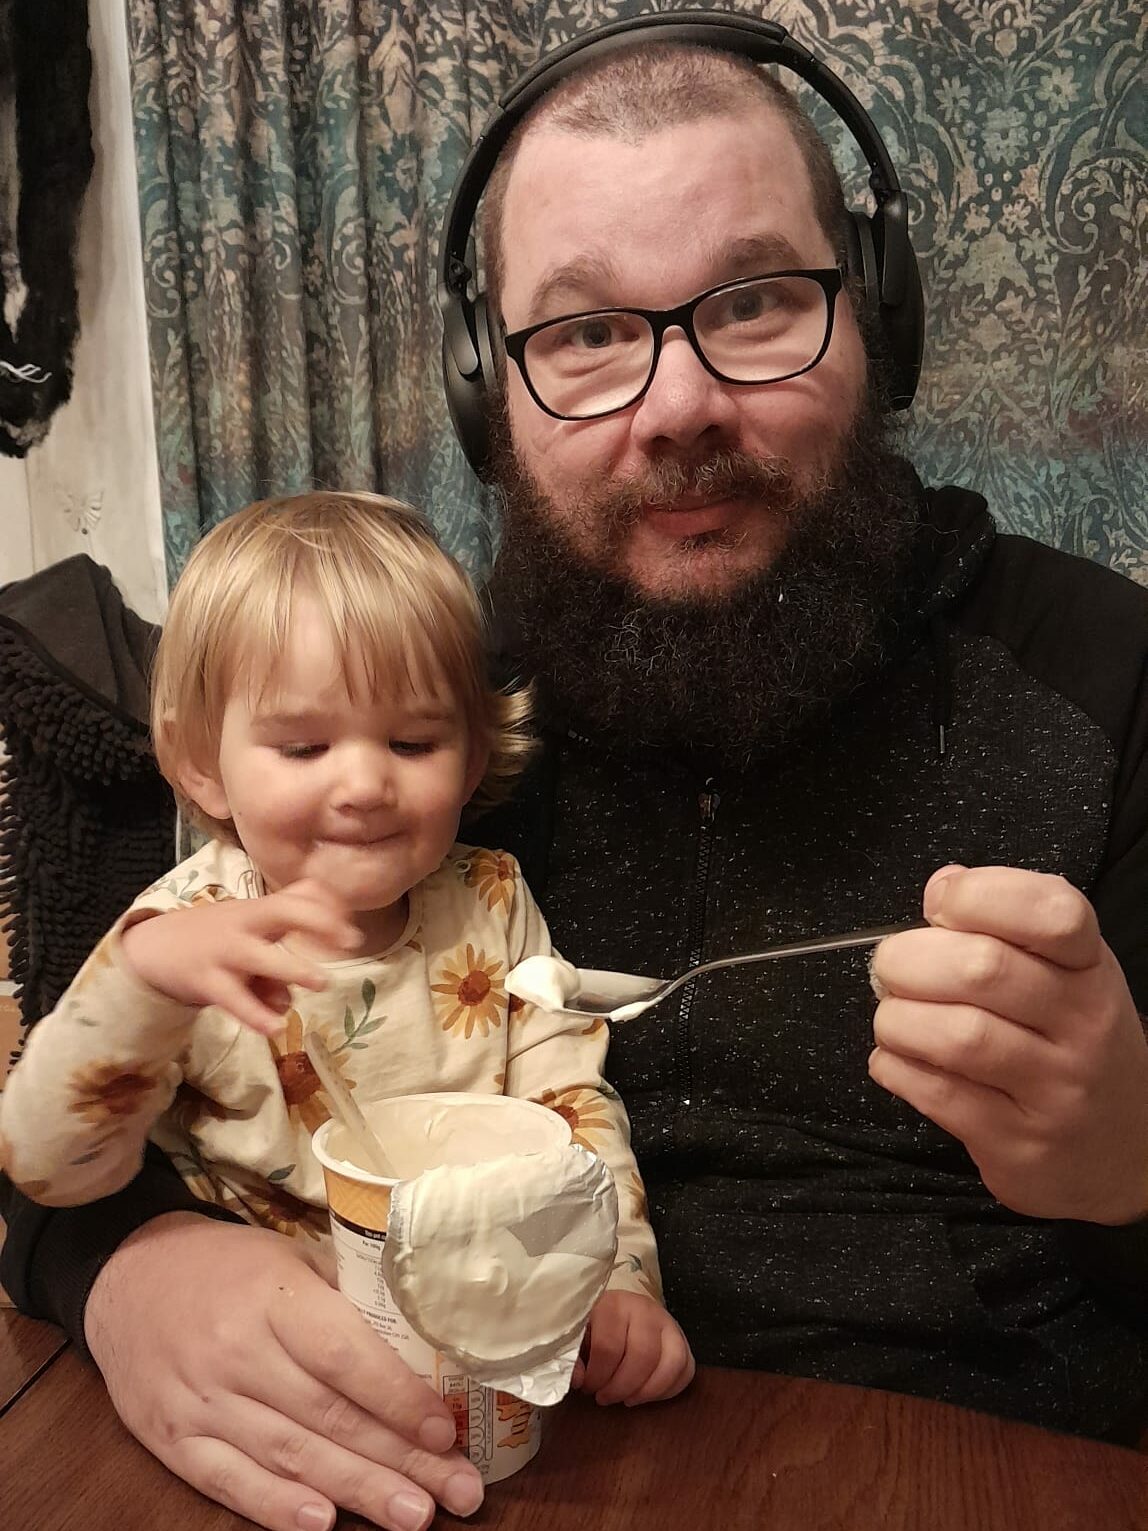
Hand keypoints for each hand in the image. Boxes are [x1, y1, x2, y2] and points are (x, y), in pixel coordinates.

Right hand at [84, 1214, 483, 1530]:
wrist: (127, 1277)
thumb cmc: (226, 1265)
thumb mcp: (287, 1256)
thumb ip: (345, 1293)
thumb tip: (421, 1330)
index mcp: (272, 1298)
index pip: (343, 1356)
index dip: (397, 1397)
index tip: (445, 1430)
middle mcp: (237, 1353)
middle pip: (328, 1416)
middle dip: (399, 1460)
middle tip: (456, 1492)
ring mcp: (201, 1401)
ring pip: (290, 1456)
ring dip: (357, 1492)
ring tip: (413, 1516)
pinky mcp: (173, 1439)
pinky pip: (229, 1480)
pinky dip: (275, 1507)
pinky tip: (322, 1524)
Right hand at [120, 879, 360, 1032]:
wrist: (154, 948)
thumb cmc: (217, 936)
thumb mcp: (251, 922)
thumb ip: (288, 924)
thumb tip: (330, 929)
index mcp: (258, 909)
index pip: (298, 897)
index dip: (330, 909)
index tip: (354, 930)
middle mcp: (244, 924)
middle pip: (283, 911)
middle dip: (319, 923)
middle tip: (350, 943)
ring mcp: (225, 953)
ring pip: (261, 957)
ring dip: (293, 969)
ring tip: (321, 982)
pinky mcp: (208, 982)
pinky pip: (235, 999)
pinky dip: (256, 1013)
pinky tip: (276, 1027)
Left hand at [572, 1290, 694, 1405]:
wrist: (616, 1310)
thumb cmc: (593, 1328)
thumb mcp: (576, 1338)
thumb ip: (572, 1359)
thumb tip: (578, 1380)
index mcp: (614, 1304)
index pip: (609, 1347)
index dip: (597, 1376)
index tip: (587, 1388)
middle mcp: (646, 1309)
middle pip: (643, 1356)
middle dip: (622, 1387)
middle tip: (605, 1398)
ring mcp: (669, 1322)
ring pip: (672, 1361)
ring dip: (648, 1391)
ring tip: (627, 1399)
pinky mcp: (682, 1338)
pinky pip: (687, 1368)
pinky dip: (669, 1390)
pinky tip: (646, 1395)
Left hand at [868, 864, 1147, 1223]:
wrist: (1125, 1153)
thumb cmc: (1069, 1046)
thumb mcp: (1063, 976)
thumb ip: (1004, 924)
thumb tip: (943, 885)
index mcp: (1090, 969)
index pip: (1051, 913)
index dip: (979, 895)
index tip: (939, 904)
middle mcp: (1084, 1027)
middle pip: (983, 969)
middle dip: (910, 960)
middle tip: (890, 968)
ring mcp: (1055, 1091)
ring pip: (958, 1036)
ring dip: (898, 1020)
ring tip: (893, 1019)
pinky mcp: (1020, 1145)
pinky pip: (939, 1095)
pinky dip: (897, 1068)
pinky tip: (896, 1060)